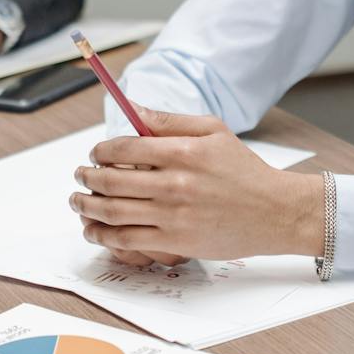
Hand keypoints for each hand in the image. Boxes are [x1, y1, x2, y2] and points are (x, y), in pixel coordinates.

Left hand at [72, 106, 324, 261]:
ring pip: (113, 212)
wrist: (274, 212)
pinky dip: (104, 235)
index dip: (101, 151)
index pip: (124, 148)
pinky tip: (95, 230)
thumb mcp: (214, 131)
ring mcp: (173, 216)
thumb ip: (170, 121)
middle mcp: (175, 184)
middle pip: (112, 181)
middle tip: (80, 177)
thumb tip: (135, 110)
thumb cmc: (244, 171)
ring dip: (87, 207)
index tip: (96, 154)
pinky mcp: (176, 243)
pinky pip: (128, 240)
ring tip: (78, 202)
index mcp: (183, 152)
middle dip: (86, 178)